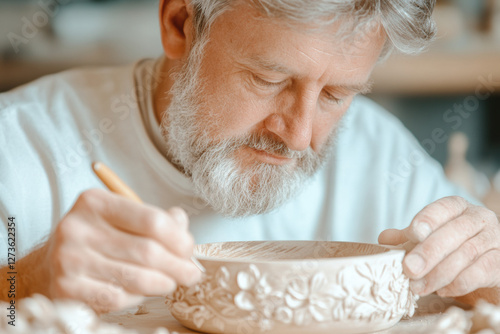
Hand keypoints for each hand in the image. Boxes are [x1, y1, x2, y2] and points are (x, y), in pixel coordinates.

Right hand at [40, 189, 201, 312]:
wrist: (48, 265)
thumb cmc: (95, 239)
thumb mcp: (121, 218)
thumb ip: (154, 218)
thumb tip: (181, 224)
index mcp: (95, 203)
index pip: (152, 220)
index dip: (178, 238)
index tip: (189, 249)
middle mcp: (77, 228)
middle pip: (148, 252)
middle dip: (178, 266)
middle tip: (190, 273)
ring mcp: (69, 260)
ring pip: (136, 278)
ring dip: (163, 284)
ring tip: (171, 283)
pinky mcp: (66, 288)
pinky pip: (118, 298)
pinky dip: (138, 297)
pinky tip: (142, 292)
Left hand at [379, 196, 499, 300]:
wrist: (485, 264)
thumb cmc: (452, 246)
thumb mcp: (428, 237)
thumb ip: (407, 237)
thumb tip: (384, 238)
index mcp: (457, 207)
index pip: (443, 207)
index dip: (428, 219)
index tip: (412, 233)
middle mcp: (479, 219)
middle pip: (454, 232)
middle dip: (428, 252)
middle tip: (409, 269)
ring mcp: (494, 240)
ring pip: (466, 254)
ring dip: (438, 273)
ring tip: (418, 286)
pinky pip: (480, 273)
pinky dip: (457, 283)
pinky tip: (441, 290)